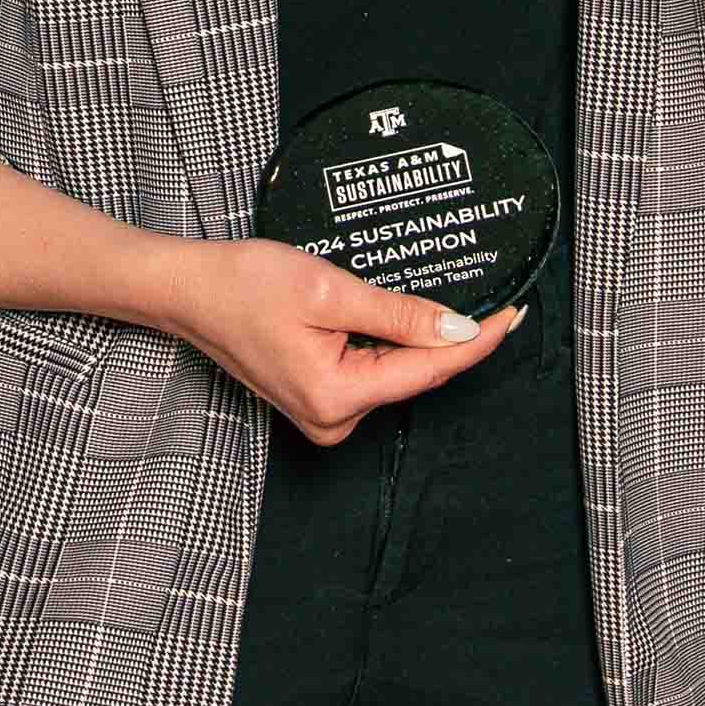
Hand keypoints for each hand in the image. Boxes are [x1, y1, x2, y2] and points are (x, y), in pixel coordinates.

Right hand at [156, 238, 516, 445]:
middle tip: (495, 299)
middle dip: (452, 337)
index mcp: (336, 397)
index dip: (478, 342)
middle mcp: (333, 419)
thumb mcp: (331, 292)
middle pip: (415, 375)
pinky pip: (373, 371)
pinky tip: (404, 318)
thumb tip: (458, 332)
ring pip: (396, 372)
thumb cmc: (243, 286)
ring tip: (442, 298)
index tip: (514, 316)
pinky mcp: (320, 400)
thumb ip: (400, 315)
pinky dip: (392, 344)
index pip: (429, 370)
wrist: (190, 292)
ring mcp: (325, 414)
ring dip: (418, 338)